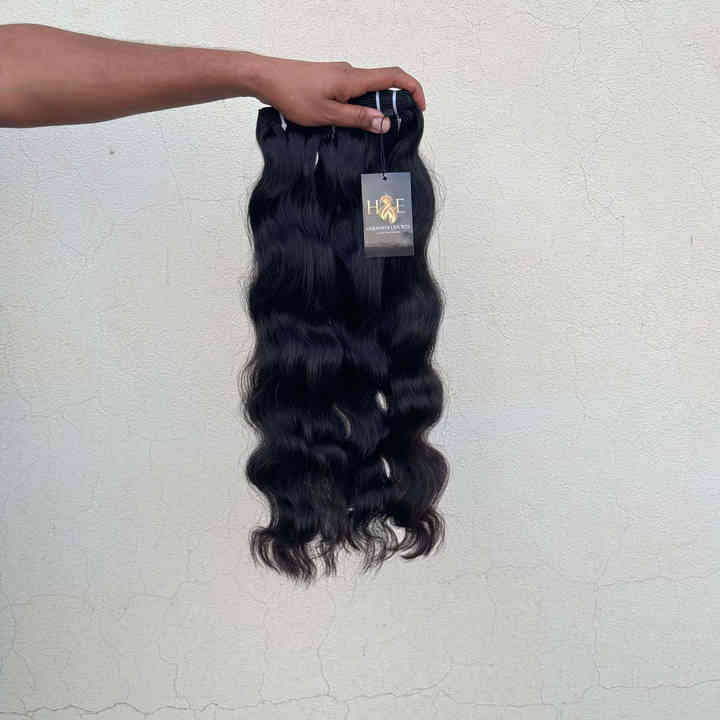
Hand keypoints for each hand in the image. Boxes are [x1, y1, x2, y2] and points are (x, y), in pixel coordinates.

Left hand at [249, 55, 425, 132]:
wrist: (265, 78)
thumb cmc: (293, 94)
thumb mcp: (328, 115)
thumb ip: (358, 119)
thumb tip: (385, 122)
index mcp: (354, 78)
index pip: (394, 76)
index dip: (412, 89)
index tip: (420, 107)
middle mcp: (350, 73)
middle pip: (382, 85)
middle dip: (390, 106)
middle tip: (387, 130)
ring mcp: (339, 76)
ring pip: (365, 91)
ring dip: (370, 109)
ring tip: (360, 130)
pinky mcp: (329, 80)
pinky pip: (351, 92)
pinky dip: (357, 106)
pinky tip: (343, 122)